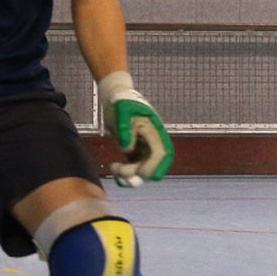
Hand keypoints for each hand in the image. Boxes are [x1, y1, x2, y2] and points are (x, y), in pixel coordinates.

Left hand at [98, 71, 173, 186]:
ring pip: (144, 170)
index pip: (162, 152)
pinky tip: (114, 170)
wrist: (116, 99)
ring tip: (113, 168)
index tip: (142, 173)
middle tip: (120, 171)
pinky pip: (135, 169)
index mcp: (155, 130)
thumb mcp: (122, 110)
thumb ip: (124, 127)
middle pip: (155, 165)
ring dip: (130, 176)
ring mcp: (145, 149)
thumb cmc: (121, 102)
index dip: (156, 166)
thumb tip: (126, 148)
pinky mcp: (136, 153)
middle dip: (140, 174)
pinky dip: (126, 174)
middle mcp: (153, 142)